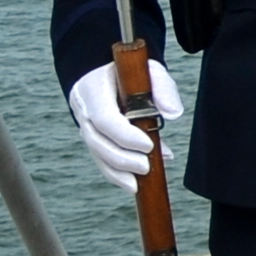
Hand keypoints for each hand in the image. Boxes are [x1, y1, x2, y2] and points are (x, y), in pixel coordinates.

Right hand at [68, 60, 182, 190]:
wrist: (110, 75)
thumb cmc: (131, 74)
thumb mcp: (150, 70)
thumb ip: (163, 88)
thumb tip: (172, 114)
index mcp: (93, 90)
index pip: (103, 117)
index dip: (124, 135)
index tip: (149, 144)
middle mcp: (83, 110)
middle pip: (96, 141)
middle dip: (122, 158)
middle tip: (147, 166)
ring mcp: (84, 126)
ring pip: (96, 154)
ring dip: (118, 171)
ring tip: (141, 179)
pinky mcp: (92, 140)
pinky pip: (99, 160)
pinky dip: (116, 174)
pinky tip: (133, 184)